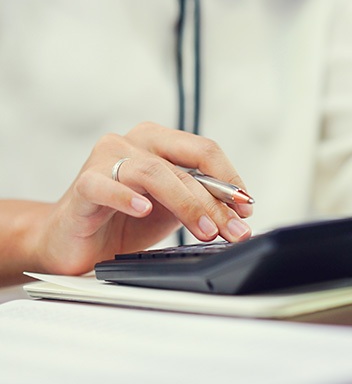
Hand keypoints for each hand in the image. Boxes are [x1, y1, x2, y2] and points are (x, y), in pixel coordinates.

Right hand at [35, 122, 252, 275]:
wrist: (73, 241)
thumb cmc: (123, 220)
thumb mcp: (172, 209)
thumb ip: (200, 201)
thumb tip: (239, 214)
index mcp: (159, 141)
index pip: (204, 151)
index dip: (229, 179)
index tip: (246, 207)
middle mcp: (133, 143)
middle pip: (185, 165)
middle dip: (215, 201)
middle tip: (233, 229)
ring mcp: (105, 160)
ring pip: (154, 173)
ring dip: (187, 204)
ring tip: (205, 231)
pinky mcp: (82, 186)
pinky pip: (105, 186)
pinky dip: (127, 198)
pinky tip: (144, 210)